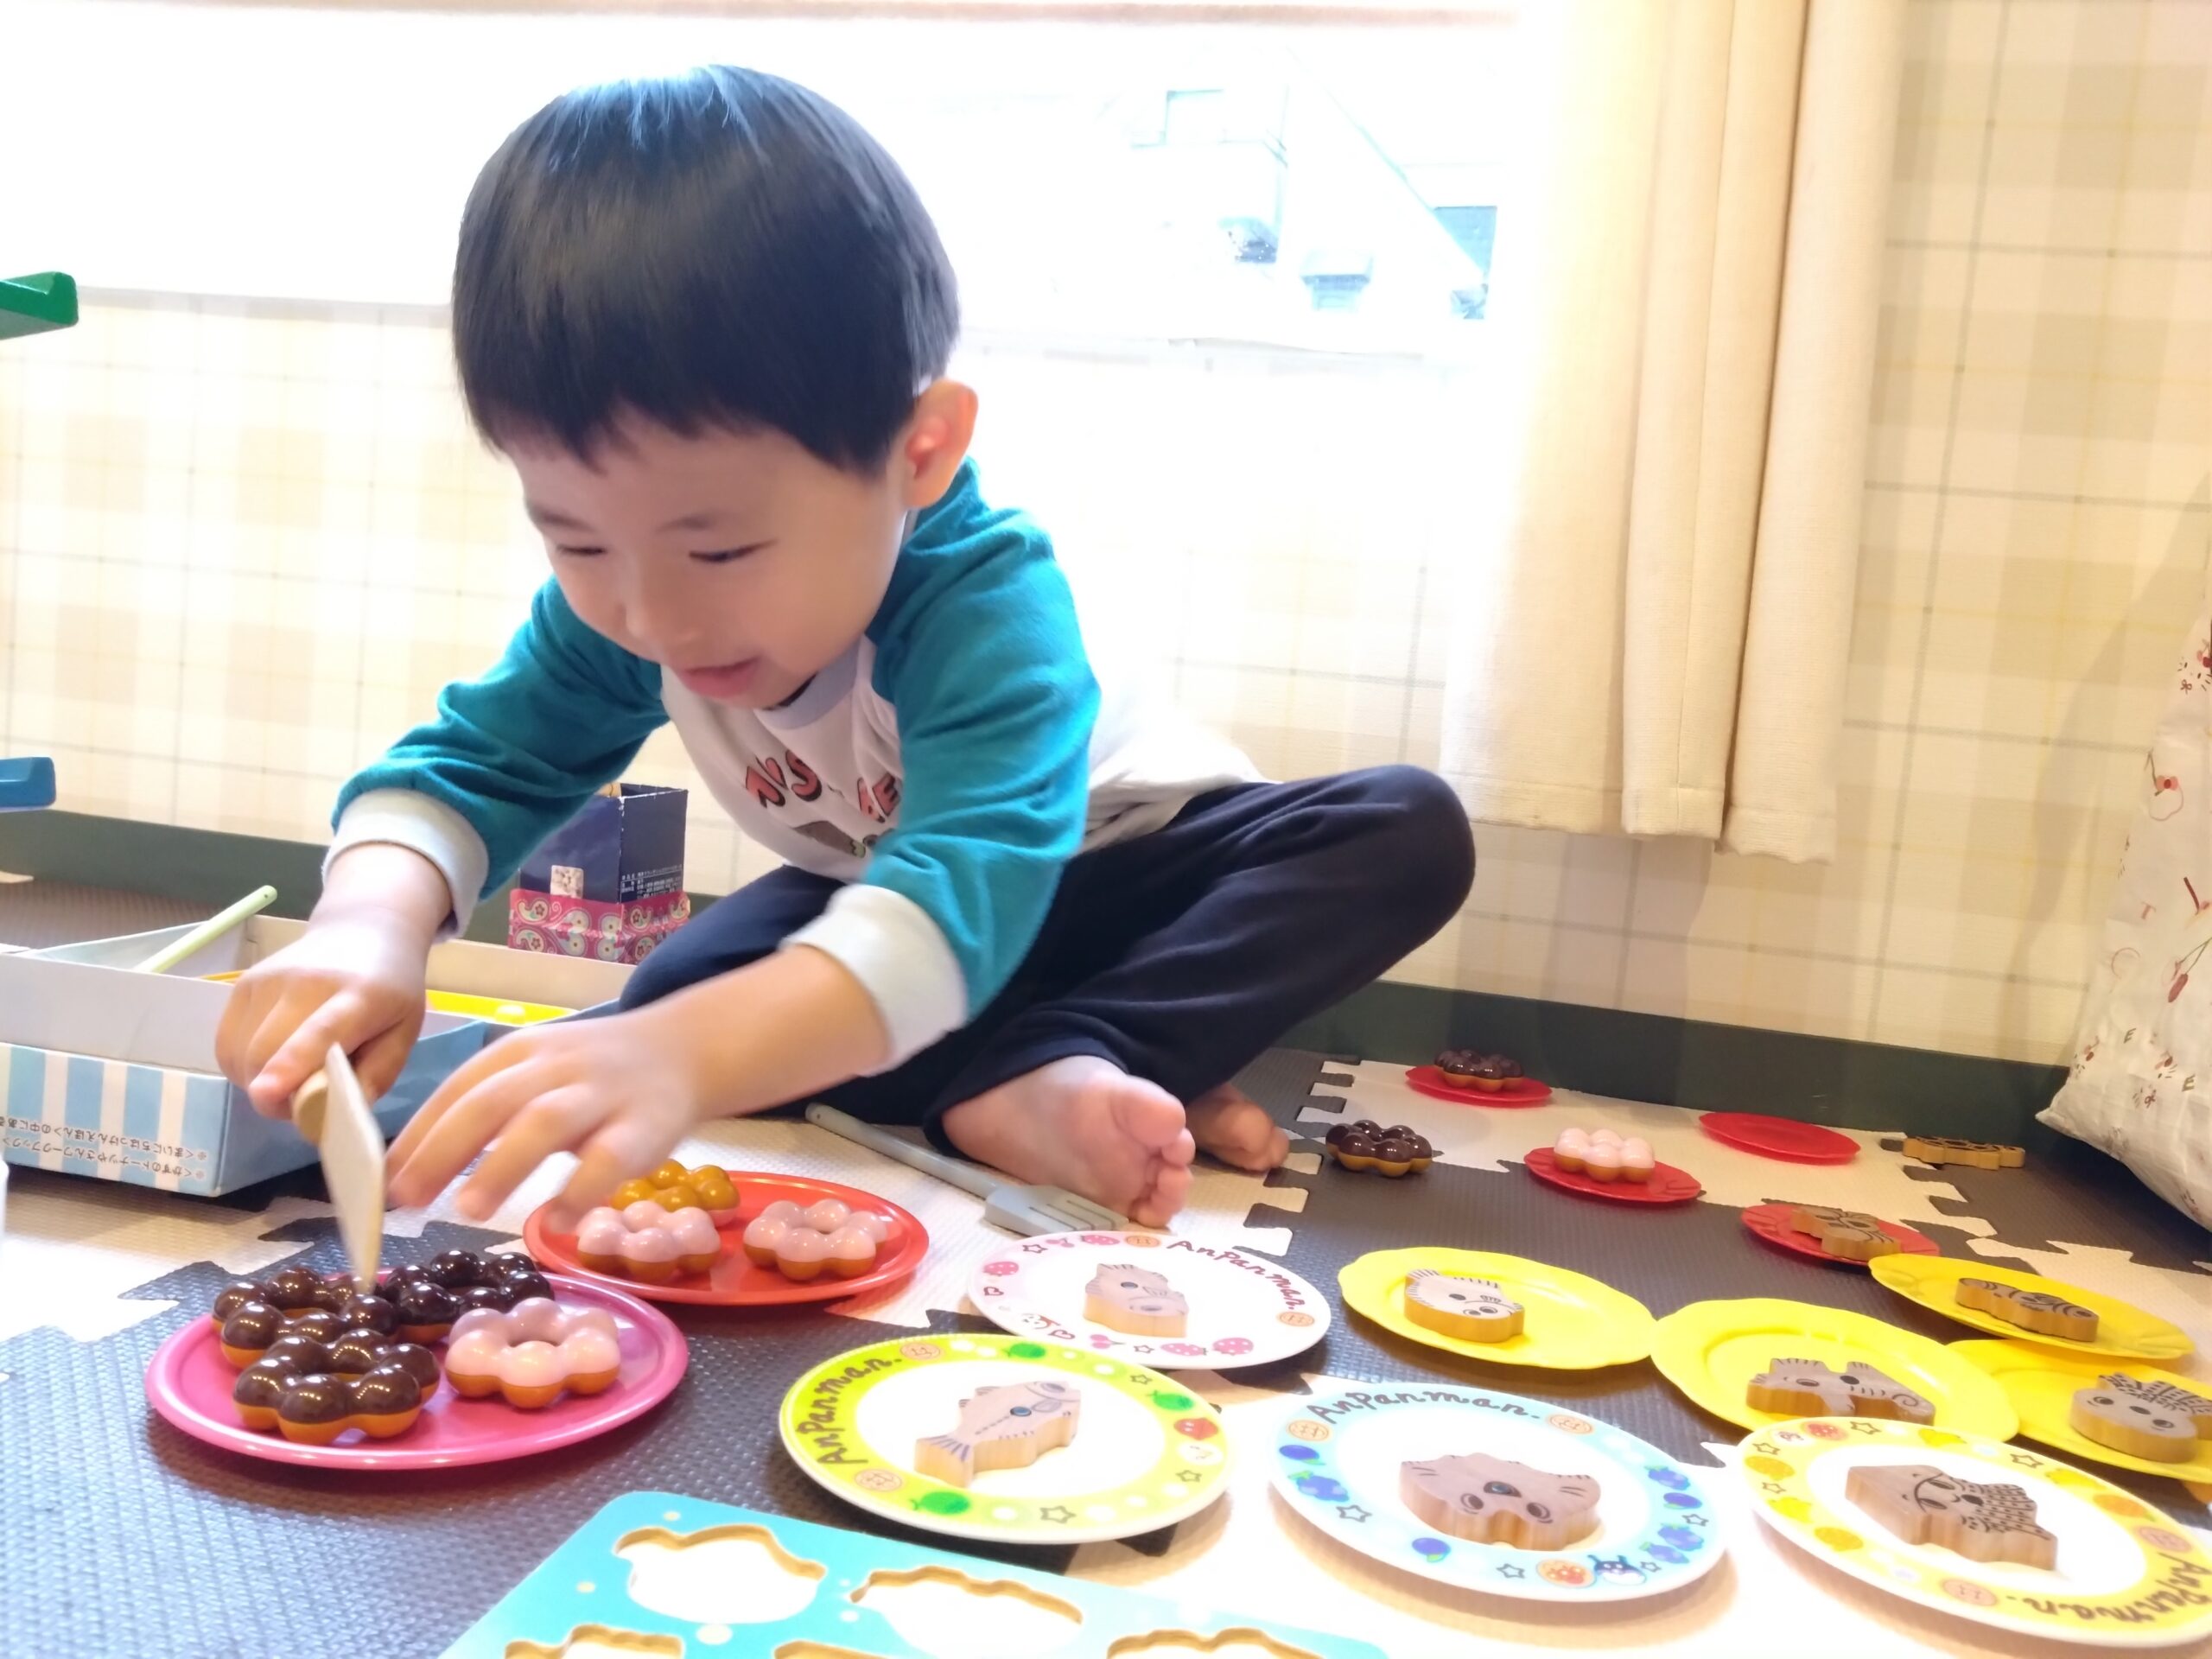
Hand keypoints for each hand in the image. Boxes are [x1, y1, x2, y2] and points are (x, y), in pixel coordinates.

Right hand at [216, 909, 431, 1115]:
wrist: (361, 932)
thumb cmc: (389, 991)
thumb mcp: (403, 1032)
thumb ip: (376, 1074)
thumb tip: (334, 1114)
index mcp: (359, 996)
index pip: (318, 1032)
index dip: (290, 1066)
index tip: (266, 1095)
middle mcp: (305, 982)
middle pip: (265, 1053)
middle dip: (274, 1097)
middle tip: (302, 1103)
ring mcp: (267, 980)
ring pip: (240, 1054)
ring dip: (257, 1082)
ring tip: (291, 1076)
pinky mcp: (242, 984)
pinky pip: (227, 1044)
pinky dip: (242, 1066)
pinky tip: (270, 1060)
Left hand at [386, 1003, 706, 1226]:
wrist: (685, 1049)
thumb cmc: (592, 1075)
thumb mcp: (536, 1073)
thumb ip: (486, 1111)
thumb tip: (411, 1170)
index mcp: (519, 1053)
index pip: (457, 1089)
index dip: (416, 1135)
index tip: (380, 1183)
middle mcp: (555, 1066)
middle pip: (490, 1102)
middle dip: (442, 1150)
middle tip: (407, 1199)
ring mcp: (601, 1093)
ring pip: (545, 1122)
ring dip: (503, 1164)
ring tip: (468, 1209)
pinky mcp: (645, 1125)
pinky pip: (611, 1156)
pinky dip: (582, 1188)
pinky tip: (558, 1221)